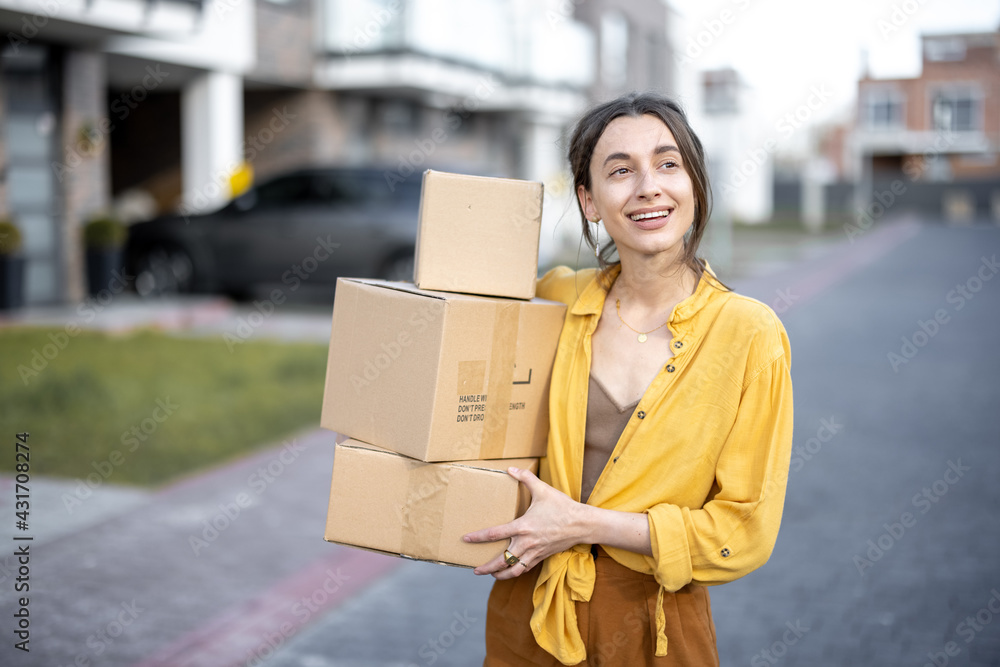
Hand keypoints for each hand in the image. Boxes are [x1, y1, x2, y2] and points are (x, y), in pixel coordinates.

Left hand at [463, 466, 587, 579]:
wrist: (582, 524)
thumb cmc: (562, 507)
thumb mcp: (543, 489)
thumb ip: (526, 478)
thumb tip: (511, 469)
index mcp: (523, 526)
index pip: (494, 534)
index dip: (478, 537)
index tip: (466, 539)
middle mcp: (526, 542)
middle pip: (502, 560)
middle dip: (486, 567)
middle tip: (475, 569)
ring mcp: (534, 552)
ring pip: (514, 569)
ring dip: (500, 574)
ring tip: (490, 575)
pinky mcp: (542, 556)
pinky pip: (526, 568)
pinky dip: (516, 572)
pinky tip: (510, 571)